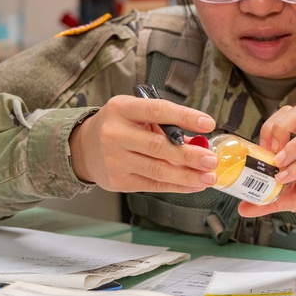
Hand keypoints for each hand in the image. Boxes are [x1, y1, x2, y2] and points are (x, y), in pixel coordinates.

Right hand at [69, 95, 216, 192]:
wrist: (83, 148)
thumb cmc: (117, 126)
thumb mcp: (135, 113)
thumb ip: (163, 124)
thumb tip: (198, 142)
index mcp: (122, 109)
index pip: (158, 110)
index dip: (185, 117)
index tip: (208, 123)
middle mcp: (115, 134)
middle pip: (159, 146)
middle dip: (190, 155)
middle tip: (211, 160)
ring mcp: (115, 160)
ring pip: (158, 170)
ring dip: (187, 175)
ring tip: (208, 176)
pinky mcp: (118, 181)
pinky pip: (153, 185)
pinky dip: (177, 186)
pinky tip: (193, 184)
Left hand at [238, 103, 295, 232]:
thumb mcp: (292, 198)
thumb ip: (269, 199)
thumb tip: (243, 206)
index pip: (292, 114)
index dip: (272, 125)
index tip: (262, 147)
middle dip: (281, 126)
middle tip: (270, 149)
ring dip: (293, 144)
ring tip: (278, 162)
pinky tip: (287, 178)